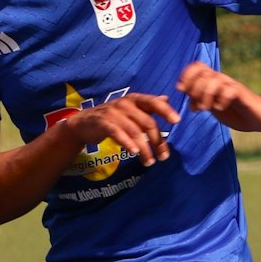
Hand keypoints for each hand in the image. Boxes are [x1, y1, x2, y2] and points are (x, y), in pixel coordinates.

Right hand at [51, 92, 178, 165]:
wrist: (83, 123)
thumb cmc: (111, 117)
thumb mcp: (130, 109)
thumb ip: (148, 106)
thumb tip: (166, 99)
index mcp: (134, 100)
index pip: (153, 103)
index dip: (165, 111)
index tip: (177, 121)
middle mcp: (125, 104)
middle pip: (147, 123)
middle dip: (157, 141)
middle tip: (163, 157)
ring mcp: (113, 113)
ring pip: (135, 131)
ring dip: (145, 149)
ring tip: (150, 162)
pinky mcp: (103, 123)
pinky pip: (118, 133)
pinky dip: (127, 143)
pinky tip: (134, 153)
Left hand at [175, 62, 260, 131]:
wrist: (258, 118)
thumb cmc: (234, 111)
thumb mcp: (212, 104)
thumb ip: (198, 96)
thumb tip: (182, 90)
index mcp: (213, 82)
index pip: (197, 66)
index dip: (186, 75)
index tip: (181, 89)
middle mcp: (222, 80)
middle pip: (204, 73)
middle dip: (194, 90)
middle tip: (197, 107)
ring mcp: (233, 86)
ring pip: (215, 80)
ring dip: (206, 95)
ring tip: (206, 109)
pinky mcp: (243, 94)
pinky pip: (230, 90)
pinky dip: (222, 99)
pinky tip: (220, 108)